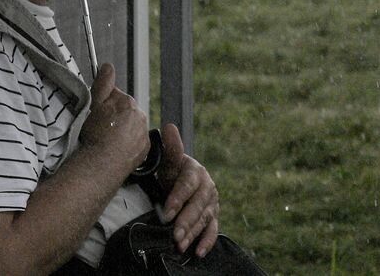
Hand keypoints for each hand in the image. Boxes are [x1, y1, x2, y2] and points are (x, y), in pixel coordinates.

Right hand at [78, 63, 149, 170]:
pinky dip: (128, 145)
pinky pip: (136, 142)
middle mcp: (139, 115)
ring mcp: (143, 133)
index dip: (103, 106)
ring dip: (122, 131)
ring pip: (131, 127)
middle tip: (100, 130)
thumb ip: (103, 84)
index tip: (96, 116)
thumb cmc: (95, 134)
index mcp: (127, 102)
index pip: (115, 98)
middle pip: (125, 112)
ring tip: (107, 142)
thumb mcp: (94, 105)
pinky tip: (115, 150)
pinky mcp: (145, 149)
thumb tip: (108, 66)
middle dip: (114, 118)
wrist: (102, 163)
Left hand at [155, 123, 219, 256]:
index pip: (188, 185)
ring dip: (193, 232)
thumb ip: (171, 147)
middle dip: (186, 220)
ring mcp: (212, 203)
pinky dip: (207, 241)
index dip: (178, 199)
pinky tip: (199, 252)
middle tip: (174, 234)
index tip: (167, 212)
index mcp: (196, 172)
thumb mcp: (170, 160)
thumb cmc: (173, 172)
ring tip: (180, 244)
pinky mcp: (213, 216)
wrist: (182, 182)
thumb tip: (168, 127)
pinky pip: (213, 229)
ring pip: (204, 218)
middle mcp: (207, 187)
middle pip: (198, 205)